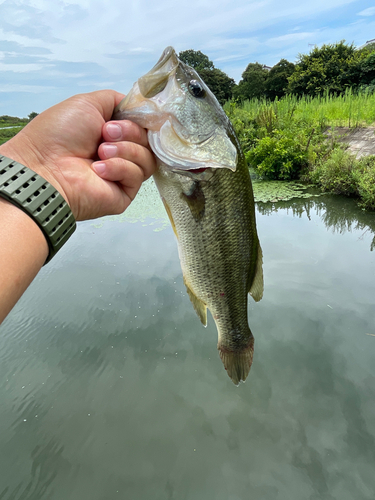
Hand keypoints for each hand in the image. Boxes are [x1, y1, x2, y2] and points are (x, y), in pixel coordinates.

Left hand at [0, 90, 155, 220]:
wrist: (46, 168)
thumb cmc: (58, 136)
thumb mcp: (87, 103)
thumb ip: (116, 101)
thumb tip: (138, 106)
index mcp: (111, 133)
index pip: (142, 125)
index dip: (138, 119)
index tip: (123, 117)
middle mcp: (119, 153)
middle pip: (147, 140)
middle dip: (129, 132)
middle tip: (105, 133)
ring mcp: (122, 174)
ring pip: (147, 157)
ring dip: (124, 149)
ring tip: (100, 152)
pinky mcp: (125, 193)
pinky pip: (137, 175)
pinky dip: (119, 167)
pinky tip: (98, 169)